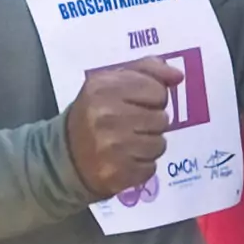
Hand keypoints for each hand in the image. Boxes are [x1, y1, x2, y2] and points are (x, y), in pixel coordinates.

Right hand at [65, 56, 183, 199]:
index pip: (156, 90)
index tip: (138, 102)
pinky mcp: (117, 173)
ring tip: (128, 143)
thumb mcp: (111, 82)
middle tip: (131, 125)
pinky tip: (124, 159)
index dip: (153, 97)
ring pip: (159, 144)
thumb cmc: (95, 113)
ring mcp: (111, 146)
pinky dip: (142, 165)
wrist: (66, 156)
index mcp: (102, 87)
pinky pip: (151, 167)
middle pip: (161, 118)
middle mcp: (105, 115)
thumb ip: (146, 70)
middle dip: (152, 122)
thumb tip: (177, 75)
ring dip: (149, 145)